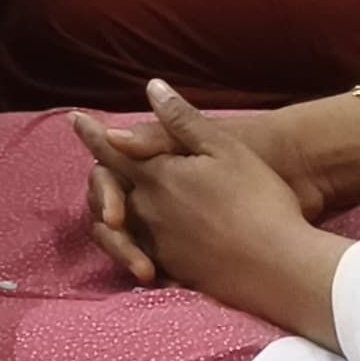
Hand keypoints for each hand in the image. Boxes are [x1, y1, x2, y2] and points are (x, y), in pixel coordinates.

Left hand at [68, 84, 359, 342]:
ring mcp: (158, 246)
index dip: (92, 133)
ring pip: (119, 227)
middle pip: (107, 191)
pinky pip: (141, 255)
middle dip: (101, 179)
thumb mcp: (224, 149)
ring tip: (112, 213)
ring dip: (112, 216)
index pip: (110, 150)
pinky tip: (142, 247)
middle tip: (100, 173)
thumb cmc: (260, 201)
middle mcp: (146, 211)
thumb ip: (181, 120)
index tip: (75, 119)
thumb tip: (151, 87)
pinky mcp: (174, 273)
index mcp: (156, 177)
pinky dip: (134, 246)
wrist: (283, 266)